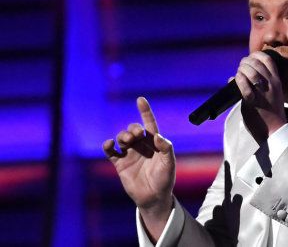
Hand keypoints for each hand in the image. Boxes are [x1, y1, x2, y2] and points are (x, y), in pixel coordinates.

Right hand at [102, 97, 174, 240]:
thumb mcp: (169, 163)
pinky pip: (111, 151)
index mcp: (154, 143)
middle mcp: (141, 146)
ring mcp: (130, 154)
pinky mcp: (120, 163)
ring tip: (126, 141)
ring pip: (122, 138)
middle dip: (133, 128)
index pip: (149, 124)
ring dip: (122, 136)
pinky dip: (108, 146)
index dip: (145, 112)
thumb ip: (166, 149)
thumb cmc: (165, 179)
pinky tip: (109, 144)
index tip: (140, 100)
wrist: (154, 197)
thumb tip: (158, 136)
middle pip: (134, 129)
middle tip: (135, 135)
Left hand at [234, 51, 286, 141]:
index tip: (248, 62)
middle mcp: (271, 83)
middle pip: (255, 61)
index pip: (266, 58)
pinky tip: (234, 85)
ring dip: (239, 72)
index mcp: (276, 80)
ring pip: (248, 69)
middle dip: (243, 64)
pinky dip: (237, 81)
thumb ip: (258, 82)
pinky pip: (242, 82)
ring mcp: (263, 90)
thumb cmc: (270, 113)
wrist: (274, 130)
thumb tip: (236, 75)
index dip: (254, 56)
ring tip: (238, 79)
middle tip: (240, 73)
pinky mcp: (253, 99)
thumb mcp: (271, 93)